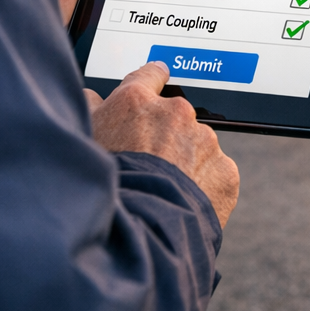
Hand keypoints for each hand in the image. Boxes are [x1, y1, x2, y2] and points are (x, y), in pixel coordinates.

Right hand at [87, 62, 239, 227]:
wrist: (141, 235)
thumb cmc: (105, 192)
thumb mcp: (84, 143)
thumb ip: (91, 109)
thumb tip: (93, 95)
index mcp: (138, 102)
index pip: (150, 75)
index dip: (152, 81)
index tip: (157, 79)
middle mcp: (175, 113)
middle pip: (175, 117)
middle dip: (166, 135)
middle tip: (150, 164)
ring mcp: (204, 141)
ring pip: (197, 146)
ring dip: (186, 161)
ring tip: (164, 191)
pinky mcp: (225, 170)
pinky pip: (215, 173)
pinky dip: (205, 185)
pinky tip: (182, 202)